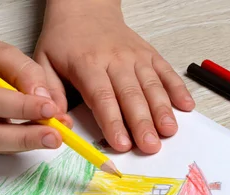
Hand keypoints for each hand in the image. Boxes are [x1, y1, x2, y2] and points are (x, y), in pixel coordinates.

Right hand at [0, 28, 72, 152]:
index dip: (21, 107)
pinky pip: (3, 147)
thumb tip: (45, 99)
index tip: (50, 108)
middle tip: (55, 136)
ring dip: (29, 143)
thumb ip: (23, 71)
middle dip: (26, 137)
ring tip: (55, 137)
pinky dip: (26, 143)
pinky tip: (44, 135)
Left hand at [35, 1, 194, 153]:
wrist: (85, 8)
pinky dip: (178, 89)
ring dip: (162, 110)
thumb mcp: (43, 62)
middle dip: (142, 123)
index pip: (102, 97)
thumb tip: (55, 120)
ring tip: (169, 132)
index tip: (121, 144)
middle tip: (150, 146)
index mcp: (87, 63)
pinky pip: (166, 72)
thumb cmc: (65, 40)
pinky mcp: (149, 54)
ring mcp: (135, 56)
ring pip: (152, 86)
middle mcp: (115, 59)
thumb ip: (50, 93)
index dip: (113, 122)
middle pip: (131, 95)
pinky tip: (186, 106)